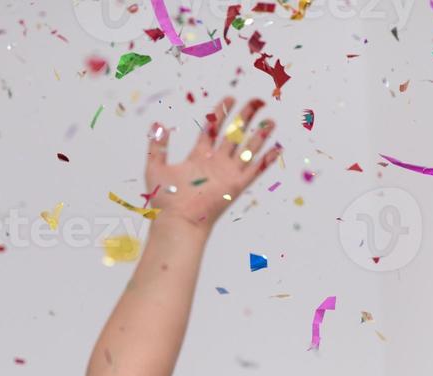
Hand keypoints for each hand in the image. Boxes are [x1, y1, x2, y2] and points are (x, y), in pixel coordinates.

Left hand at [142, 95, 282, 237]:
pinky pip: (255, 170)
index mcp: (198, 157)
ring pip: (248, 149)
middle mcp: (216, 163)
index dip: (221, 113)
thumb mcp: (155, 167)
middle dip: (245, 117)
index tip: (230, 98)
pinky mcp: (236, 185)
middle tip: (258, 101)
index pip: (212, 129)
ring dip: (260, 135)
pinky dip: (266, 160)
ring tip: (270, 120)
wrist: (176, 221)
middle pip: (234, 134)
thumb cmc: (164, 200)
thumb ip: (157, 145)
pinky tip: (277, 148)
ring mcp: (227, 173)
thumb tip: (156, 124)